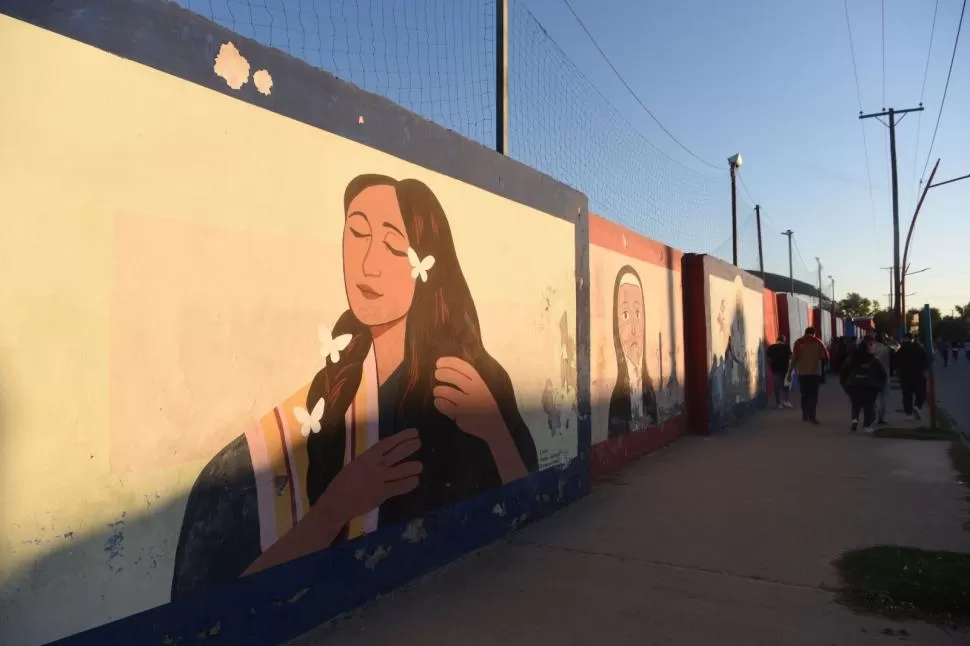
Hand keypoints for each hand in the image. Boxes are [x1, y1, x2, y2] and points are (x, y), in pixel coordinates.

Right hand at [319, 429, 422, 522]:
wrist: (336, 503)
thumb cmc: (342, 484)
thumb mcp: (355, 466)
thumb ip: (369, 461)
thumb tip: (383, 457)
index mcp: (365, 458)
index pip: (386, 443)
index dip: (401, 437)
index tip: (413, 433)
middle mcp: (374, 466)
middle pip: (396, 454)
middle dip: (409, 447)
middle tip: (419, 442)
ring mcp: (378, 480)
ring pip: (401, 471)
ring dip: (412, 467)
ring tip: (420, 466)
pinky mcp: (381, 494)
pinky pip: (399, 487)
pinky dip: (409, 484)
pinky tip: (415, 481)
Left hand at [433, 356, 527, 482]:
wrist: (495, 427)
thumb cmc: (485, 404)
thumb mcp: (482, 388)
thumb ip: (469, 379)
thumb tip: (447, 368)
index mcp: (480, 381)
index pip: (462, 366)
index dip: (448, 362)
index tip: (439, 363)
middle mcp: (474, 390)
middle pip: (450, 376)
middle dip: (441, 374)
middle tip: (438, 375)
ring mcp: (468, 402)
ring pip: (444, 391)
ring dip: (437, 390)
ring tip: (437, 392)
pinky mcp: (462, 414)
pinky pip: (443, 405)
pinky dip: (438, 403)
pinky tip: (439, 402)